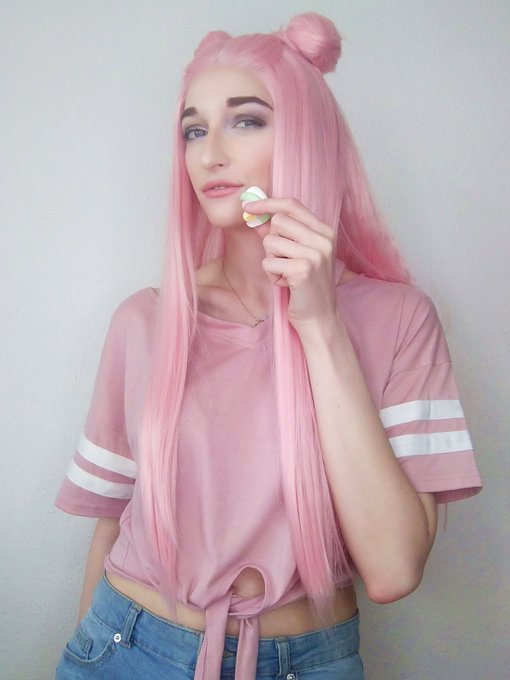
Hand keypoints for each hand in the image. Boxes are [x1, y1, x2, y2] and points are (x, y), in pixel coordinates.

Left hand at [244, 197, 338, 329]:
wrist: (320, 317)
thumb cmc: (306, 286)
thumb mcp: (297, 255)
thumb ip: (280, 235)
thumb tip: (257, 219)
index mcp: (324, 231)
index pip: (292, 205)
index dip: (267, 203)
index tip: (248, 205)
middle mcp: (322, 240)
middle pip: (277, 222)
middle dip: (271, 242)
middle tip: (283, 260)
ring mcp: (314, 254)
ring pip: (270, 243)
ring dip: (271, 261)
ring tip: (286, 274)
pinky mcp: (303, 270)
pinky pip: (268, 264)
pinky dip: (272, 276)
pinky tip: (286, 284)